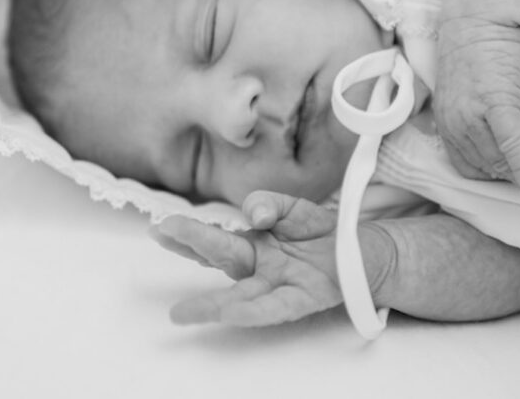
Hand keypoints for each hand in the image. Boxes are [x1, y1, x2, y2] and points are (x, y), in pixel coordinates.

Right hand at [150, 191, 341, 325]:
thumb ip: (269, 204)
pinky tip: (231, 315)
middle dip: (191, 244)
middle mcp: (257, 267)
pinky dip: (252, 312)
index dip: (188, 233)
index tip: (160, 225)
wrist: (359, 250)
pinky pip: (273, 308)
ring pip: (238, 296)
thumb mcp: (292, 207)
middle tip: (160, 231)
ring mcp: (276, 285)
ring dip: (210, 305)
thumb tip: (253, 214)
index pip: (214, 238)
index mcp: (250, 243)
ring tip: (180, 313)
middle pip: (220, 257)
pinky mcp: (300, 300)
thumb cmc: (319, 231)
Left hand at [434, 16, 519, 209]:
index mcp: (446, 123)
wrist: (478, 18)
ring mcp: (472, 114)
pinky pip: (514, 145)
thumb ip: (475, 121)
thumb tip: (503, 148)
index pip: (469, 167)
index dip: (498, 179)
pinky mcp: (496, 102)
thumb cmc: (478, 54)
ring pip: (502, 162)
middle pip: (489, 168)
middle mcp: (454, 123)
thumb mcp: (467, 95)